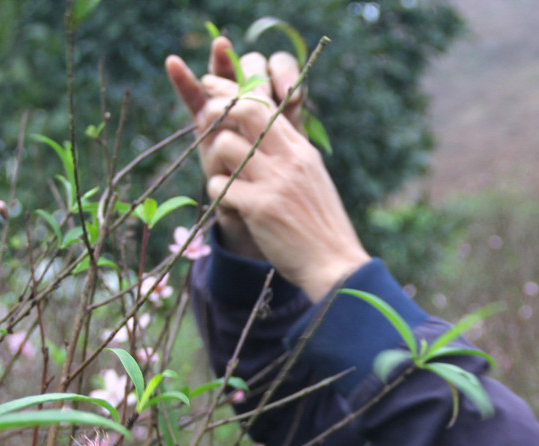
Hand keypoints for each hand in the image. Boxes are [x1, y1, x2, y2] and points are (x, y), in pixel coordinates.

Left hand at [166, 38, 306, 261]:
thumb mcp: (312, 179)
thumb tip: (260, 132)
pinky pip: (220, 184)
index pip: (264, 103)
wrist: (335, 264)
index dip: (233, 91)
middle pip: (244, 110)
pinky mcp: (260, 207)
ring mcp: (274, 181)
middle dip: (216, 111)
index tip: (212, 89)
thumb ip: (289, 154)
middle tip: (203, 122)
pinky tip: (231, 205)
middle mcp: (289, 158)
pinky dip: (218, 193)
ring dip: (215, 161)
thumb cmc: (321, 226)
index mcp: (301, 149)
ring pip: (225, 146)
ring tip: (225, 179)